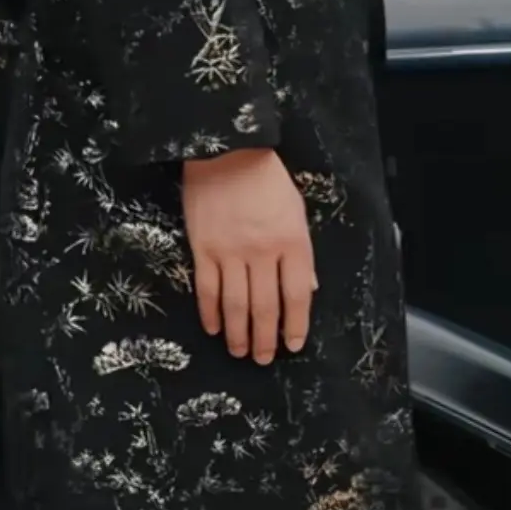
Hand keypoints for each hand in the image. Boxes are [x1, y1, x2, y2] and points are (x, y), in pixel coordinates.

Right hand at [182, 150, 316, 362]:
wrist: (226, 150)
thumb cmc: (266, 179)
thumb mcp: (296, 210)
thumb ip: (301, 252)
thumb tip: (308, 289)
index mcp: (292, 241)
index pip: (298, 294)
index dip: (296, 324)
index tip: (293, 344)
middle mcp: (262, 252)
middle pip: (266, 306)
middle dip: (266, 338)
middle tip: (264, 359)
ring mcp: (230, 252)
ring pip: (236, 304)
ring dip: (239, 333)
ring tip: (241, 351)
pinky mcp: (202, 248)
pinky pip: (207, 289)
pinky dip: (210, 313)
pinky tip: (214, 328)